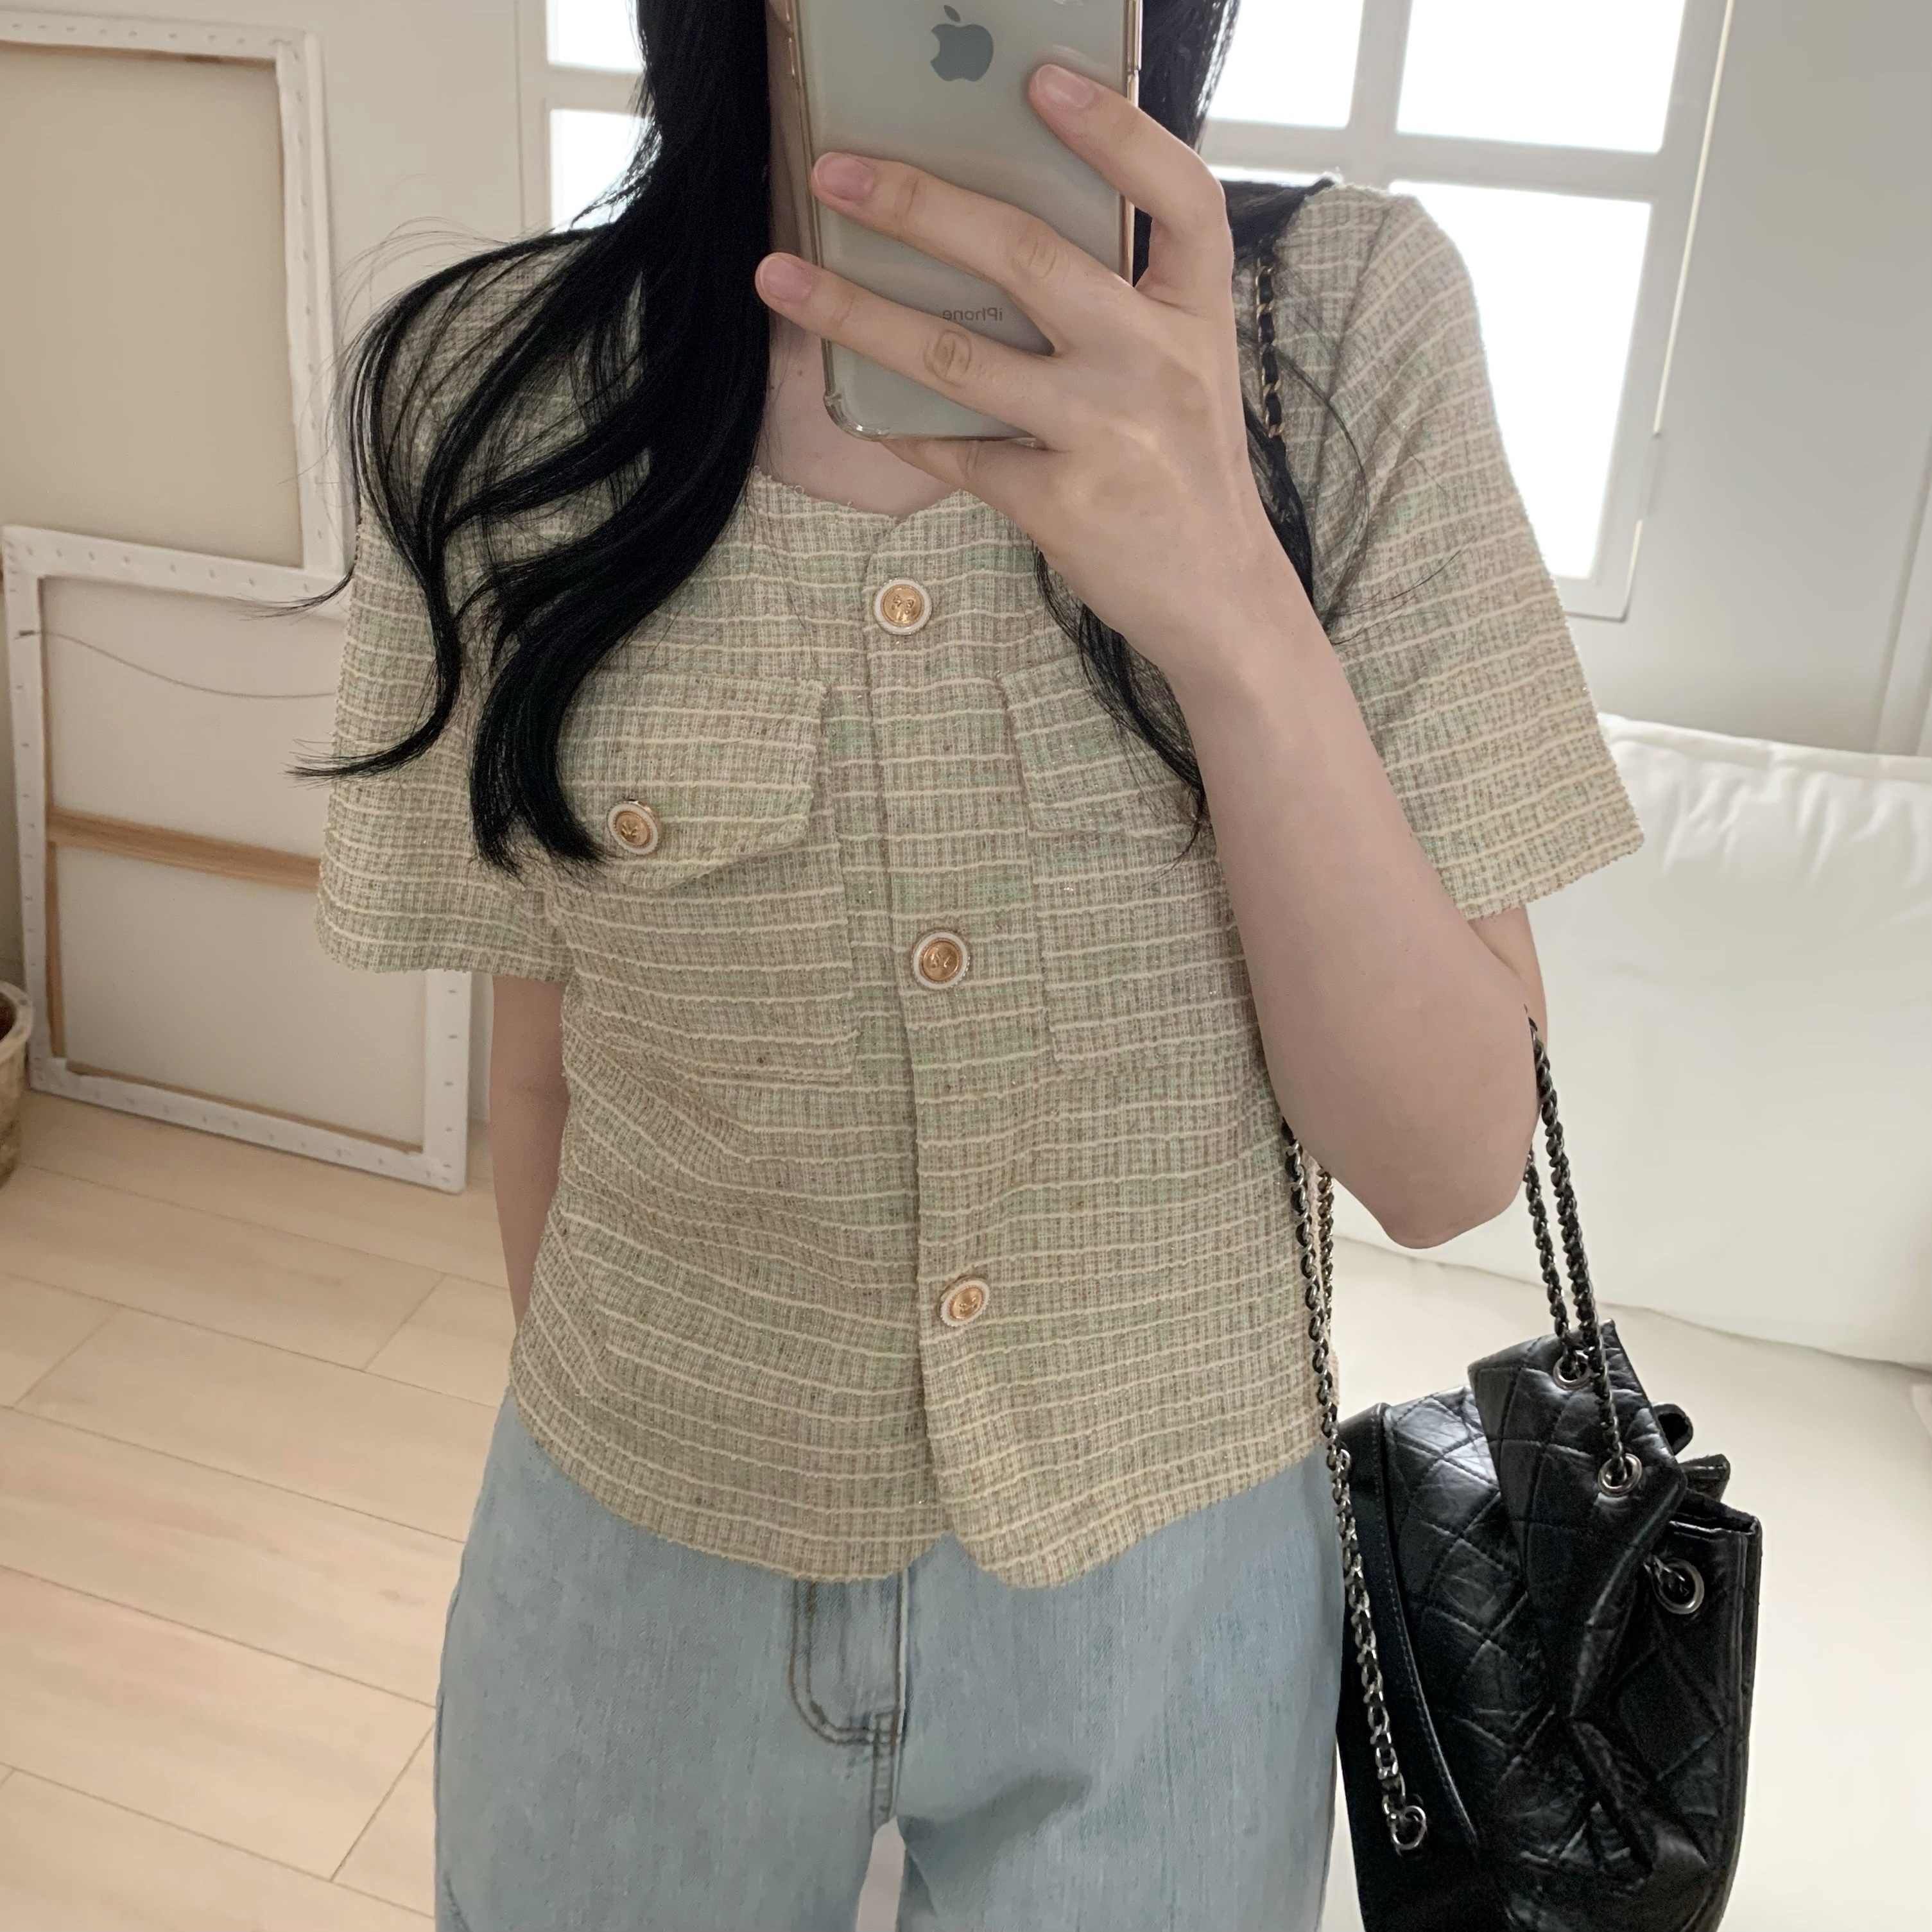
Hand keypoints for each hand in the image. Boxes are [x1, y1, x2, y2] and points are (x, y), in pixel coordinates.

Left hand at [752, 64, 1307, 695]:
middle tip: (833, 173)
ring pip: (960, 357)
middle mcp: (1156, 362)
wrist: (1221, 596)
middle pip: (1030, 257)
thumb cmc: (1185, 465)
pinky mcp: (1060, 504)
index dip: (1115, 129)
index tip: (1040, 79)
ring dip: (859, 314)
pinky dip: (898, 424)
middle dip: (918, 206)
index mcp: (1195, 314)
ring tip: (783, 279)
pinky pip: (955, 450)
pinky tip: (848, 400)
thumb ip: (1125, 301)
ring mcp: (1107, 434)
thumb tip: (993, 237)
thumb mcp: (1185, 367)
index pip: (1179, 196)